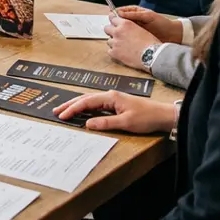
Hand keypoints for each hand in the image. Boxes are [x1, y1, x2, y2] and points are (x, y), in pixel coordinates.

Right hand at [53, 90, 177, 133]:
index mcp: (110, 97)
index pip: (86, 102)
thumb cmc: (147, 117)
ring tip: (65, 110)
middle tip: (56, 110)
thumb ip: (105, 122)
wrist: (163, 115)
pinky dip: (86, 107)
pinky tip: (82, 112)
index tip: (62, 115)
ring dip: (77, 105)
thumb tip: (87, 124)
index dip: (73, 109)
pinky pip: (96, 105)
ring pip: (89, 101)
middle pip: (85, 98)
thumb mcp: (126, 122)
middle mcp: (110, 96)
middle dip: (70, 104)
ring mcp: (113, 99)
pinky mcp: (116, 104)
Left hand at [103, 16, 160, 71]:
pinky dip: (114, 52)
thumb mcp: (141, 29)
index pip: (113, 18)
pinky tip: (122, 53)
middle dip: (111, 31)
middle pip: (107, 28)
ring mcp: (115, 42)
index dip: (114, 21)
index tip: (114, 23)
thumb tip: (127, 28)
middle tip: (118, 36)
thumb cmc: (151, 43)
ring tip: (123, 47)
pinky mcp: (114, 53)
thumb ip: (130, 27)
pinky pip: (110, 51)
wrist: (153, 55)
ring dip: (114, 43)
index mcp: (125, 24)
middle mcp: (118, 31)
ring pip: (109, 41)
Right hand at [115, 6, 182, 42]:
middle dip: (115, 24)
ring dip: (118, 32)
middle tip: (114, 27)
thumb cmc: (162, 24)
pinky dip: (123, 39)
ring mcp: (133, 30)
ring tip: (117, 35)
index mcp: (134, 12)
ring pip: (120, 30)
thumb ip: (134, 14)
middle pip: (118, 21)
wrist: (172, 35)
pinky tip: (122, 41)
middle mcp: (132, 21)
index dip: (115, 14)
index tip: (111, 17)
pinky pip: (126, 37)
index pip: (120, 12)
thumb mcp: (148, 16)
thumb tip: (119, 13)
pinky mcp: (135, 38)